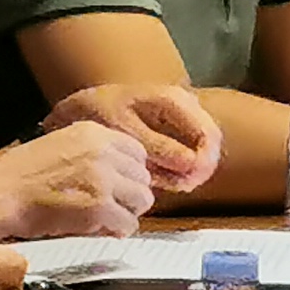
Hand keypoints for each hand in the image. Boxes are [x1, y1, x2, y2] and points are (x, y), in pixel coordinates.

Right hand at [0, 124, 154, 238]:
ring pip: (141, 201)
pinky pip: (127, 224)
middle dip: (130, 194)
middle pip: (143, 177)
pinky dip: (117, 231)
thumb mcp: (58, 145)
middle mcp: (103, 152)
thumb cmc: (18, 176)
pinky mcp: (98, 208)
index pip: (138, 151)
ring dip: (126, 213)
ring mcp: (103, 180)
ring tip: (106, 219)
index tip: (120, 184)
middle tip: (112, 206)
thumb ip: (92, 151)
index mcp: (93, 133)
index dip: (130, 172)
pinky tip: (100, 230)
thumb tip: (120, 167)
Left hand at [44, 79, 223, 191]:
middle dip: (198, 169)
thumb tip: (193, 166)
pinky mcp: (177, 126)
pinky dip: (179, 167)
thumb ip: (160, 148)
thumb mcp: (125, 131)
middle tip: (179, 188)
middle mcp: (185, 104)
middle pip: (210, 143)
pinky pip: (189, 150)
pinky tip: (163, 177)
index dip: (203, 164)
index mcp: (174, 100)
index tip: (186, 185)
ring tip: (166, 183)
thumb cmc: (98, 115)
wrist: (79, 104)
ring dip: (189, 169)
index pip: (208, 135)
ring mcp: (183, 114)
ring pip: (202, 148)